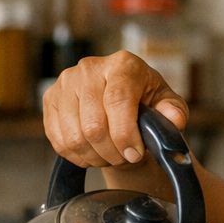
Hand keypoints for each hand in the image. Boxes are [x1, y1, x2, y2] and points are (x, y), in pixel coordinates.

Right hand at [42, 50, 188, 167]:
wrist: (120, 102)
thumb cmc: (146, 102)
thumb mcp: (167, 104)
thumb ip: (174, 111)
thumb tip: (173, 119)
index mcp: (123, 65)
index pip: (118, 101)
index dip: (126, 134)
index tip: (135, 154)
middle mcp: (90, 68)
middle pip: (94, 124)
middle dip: (113, 151)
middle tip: (126, 158)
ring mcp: (66, 83)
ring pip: (75, 136)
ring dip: (96, 156)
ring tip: (112, 155)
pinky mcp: (49, 99)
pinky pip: (59, 140)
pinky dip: (78, 156)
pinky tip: (94, 152)